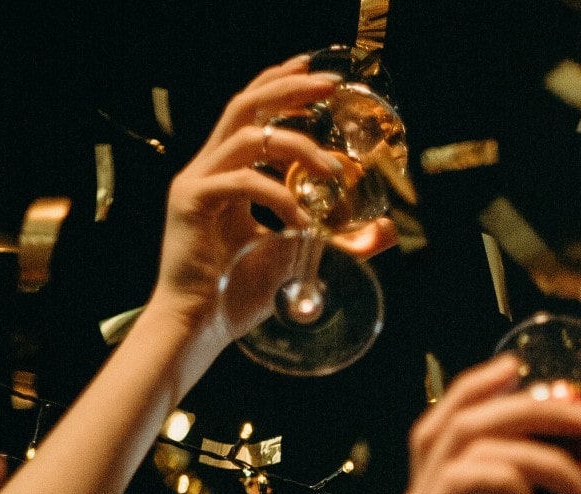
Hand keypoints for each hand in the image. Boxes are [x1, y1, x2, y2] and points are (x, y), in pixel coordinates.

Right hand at [153, 55, 396, 344]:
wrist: (198, 327)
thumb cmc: (237, 294)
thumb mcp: (299, 258)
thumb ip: (340, 242)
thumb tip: (388, 231)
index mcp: (227, 173)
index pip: (253, 115)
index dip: (283, 89)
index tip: (320, 79)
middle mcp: (209, 169)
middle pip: (245, 107)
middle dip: (289, 91)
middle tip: (329, 86)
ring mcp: (197, 182)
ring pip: (247, 137)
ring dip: (296, 146)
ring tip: (332, 170)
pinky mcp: (192, 203)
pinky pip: (242, 183)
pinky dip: (278, 195)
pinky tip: (301, 219)